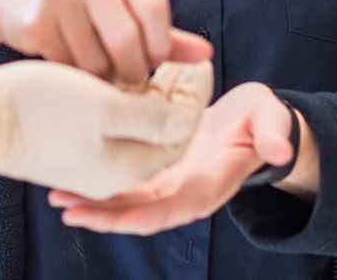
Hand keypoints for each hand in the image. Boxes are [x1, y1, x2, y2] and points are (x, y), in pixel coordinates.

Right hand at [0, 0, 211, 84]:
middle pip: (127, 38)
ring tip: (94, 71)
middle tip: (127, 81)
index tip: (152, 64)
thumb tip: (206, 54)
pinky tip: (67, 67)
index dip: (159, 46)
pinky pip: (66, 67)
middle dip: (132, 70)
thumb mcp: (119, 2)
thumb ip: (161, 30)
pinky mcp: (34, 19)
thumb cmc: (77, 0)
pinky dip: (72, 77)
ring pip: (96, 59)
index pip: (155, 8)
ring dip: (99, 78)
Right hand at [0, 58, 212, 197]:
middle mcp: (112, 172)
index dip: (194, 92)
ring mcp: (88, 162)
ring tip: (150, 58)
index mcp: (128, 166)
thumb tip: (188, 116)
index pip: (182, 130)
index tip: (197, 57)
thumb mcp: (102, 106)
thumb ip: (151, 114)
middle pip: (161, 129)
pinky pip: (109, 122)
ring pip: (135, 123)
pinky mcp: (68, 147)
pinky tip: (114, 69)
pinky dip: (119, 97)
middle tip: (178, 54)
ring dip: (147, 93)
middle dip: (174, 92)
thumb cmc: (37, 107)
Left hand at [50, 82, 313, 232]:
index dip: (135, 216)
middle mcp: (184, 191)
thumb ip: (273, 133)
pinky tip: (74, 170)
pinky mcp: (160, 166)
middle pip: (137, 211)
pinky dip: (100, 178)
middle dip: (101, 213)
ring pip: (126, 198)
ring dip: (93, 199)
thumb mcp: (271, 120)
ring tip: (57, 193)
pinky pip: (127, 178)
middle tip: (63, 204)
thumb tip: (279, 150)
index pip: (167, 210)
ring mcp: (170, 181)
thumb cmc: (264, 120)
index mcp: (207, 186)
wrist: (257, 122)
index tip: (103, 216)